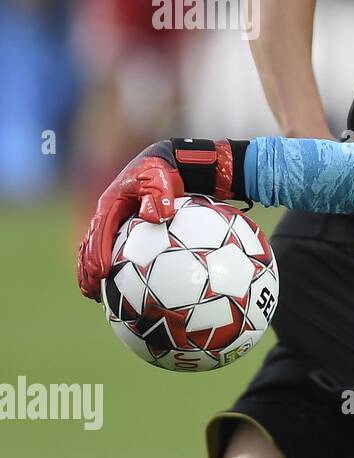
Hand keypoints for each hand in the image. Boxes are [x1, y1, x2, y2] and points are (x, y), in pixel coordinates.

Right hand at [76, 141, 185, 300]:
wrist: (162, 164)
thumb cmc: (160, 171)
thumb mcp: (159, 179)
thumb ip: (158, 196)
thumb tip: (156, 216)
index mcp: (110, 204)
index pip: (100, 234)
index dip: (99, 254)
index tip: (102, 273)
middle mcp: (106, 214)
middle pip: (90, 245)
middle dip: (87, 269)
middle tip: (90, 291)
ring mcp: (111, 220)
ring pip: (93, 248)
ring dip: (89, 270)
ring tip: (91, 294)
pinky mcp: (120, 226)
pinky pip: (107, 247)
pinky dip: (104, 264)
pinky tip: (111, 284)